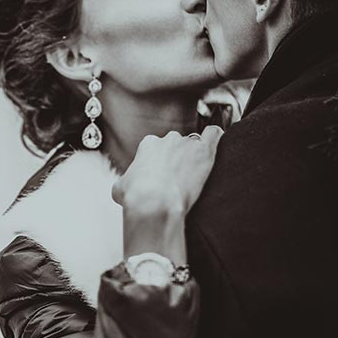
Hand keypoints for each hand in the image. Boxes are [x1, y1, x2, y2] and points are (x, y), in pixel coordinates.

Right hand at [112, 126, 223, 260]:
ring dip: (195, 156)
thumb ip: (124, 182)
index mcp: (148, 145)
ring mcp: (187, 144)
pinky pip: (214, 134)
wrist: (154, 203)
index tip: (163, 178)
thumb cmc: (136, 197)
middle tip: (179, 180)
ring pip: (194, 144)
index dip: (161, 164)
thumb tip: (122, 187)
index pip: (157, 148)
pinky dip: (216, 138)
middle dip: (178, 160)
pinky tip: (217, 145)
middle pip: (176, 146)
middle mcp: (167, 140)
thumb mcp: (119, 189)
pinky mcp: (204, 151)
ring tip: (196, 174)